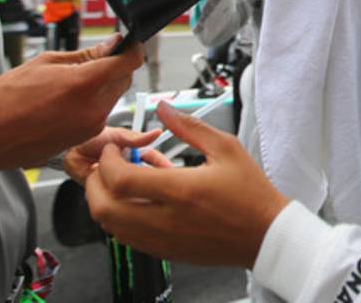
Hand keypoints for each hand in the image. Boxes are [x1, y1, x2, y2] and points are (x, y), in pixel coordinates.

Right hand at [0, 34, 142, 179]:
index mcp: (86, 84)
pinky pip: (101, 112)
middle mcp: (95, 108)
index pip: (130, 62)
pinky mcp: (86, 137)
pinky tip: (68, 100)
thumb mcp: (47, 62)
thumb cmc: (8, 96)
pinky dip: (94, 102)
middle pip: (124, 79)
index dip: (132, 49)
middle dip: (116, 66)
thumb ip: (87, 55)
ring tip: (72, 83)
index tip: (127, 42)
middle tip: (95, 58)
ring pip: (114, 96)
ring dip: (104, 85)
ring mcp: (92, 126)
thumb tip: (113, 44)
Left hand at [85, 102, 288, 268]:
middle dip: (95, 182)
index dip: (107, 161)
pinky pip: (126, 238)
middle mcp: (166, 220)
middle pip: (103, 207)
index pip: (120, 179)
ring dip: (106, 201)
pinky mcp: (165, 252)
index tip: (115, 148)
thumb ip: (189, 127)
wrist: (265, 234)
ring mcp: (163, 240)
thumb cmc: (250, 191)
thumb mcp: (226, 148)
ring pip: (110, 226)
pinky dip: (120, 218)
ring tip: (123, 181)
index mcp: (180, 191)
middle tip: (107, 164)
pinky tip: (139, 200)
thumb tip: (163, 107)